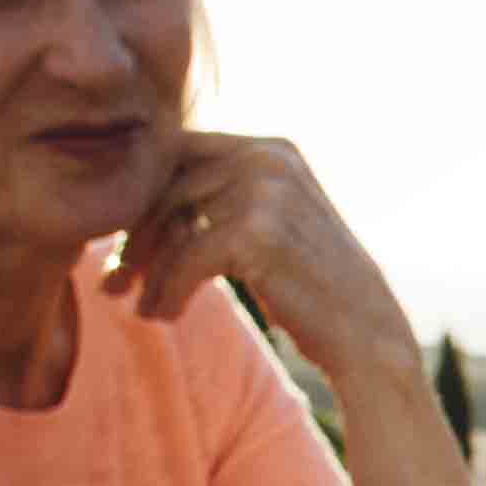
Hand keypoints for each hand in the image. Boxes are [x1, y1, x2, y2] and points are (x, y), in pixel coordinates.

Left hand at [103, 131, 418, 383]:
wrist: (370, 336)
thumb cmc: (315, 290)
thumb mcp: (274, 223)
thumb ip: (225, 194)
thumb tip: (140, 191)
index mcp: (272, 148)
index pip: (178, 154)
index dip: (143, 198)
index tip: (127, 245)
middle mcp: (269, 159)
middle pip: (167, 186)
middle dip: (135, 237)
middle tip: (115, 282)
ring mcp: (266, 192)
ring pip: (172, 225)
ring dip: (147, 271)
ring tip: (137, 305)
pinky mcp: (258, 233)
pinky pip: (186, 259)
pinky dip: (167, 292)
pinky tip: (162, 316)